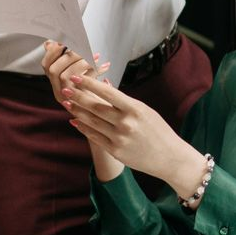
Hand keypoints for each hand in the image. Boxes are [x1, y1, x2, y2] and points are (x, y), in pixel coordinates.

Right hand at [41, 39, 108, 105]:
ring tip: (95, 56)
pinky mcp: (81, 102)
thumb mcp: (81, 72)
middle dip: (68, 55)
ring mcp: (69, 98)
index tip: (66, 41)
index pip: (46, 65)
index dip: (53, 51)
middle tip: (83, 47)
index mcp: (57, 83)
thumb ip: (67, 59)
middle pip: (53, 70)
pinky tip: (105, 65)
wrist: (104, 111)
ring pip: (66, 76)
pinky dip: (95, 71)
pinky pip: (84, 83)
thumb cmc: (93, 90)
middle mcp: (60, 91)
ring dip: (81, 62)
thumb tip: (49, 43)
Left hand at [60, 73, 207, 193]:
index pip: (107, 92)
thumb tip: (105, 84)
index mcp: (135, 108)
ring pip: (92, 122)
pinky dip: (83, 128)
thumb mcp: (145, 110)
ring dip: (77, 111)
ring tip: (67, 102)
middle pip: (96, 107)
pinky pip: (94, 137)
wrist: (170, 158)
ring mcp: (120, 138)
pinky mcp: (116, 151)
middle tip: (65, 88)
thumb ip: (124, 100)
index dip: (89, 84)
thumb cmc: (159, 130)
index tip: (77, 77)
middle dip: (78, 97)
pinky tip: (75, 121)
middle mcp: (126, 123)